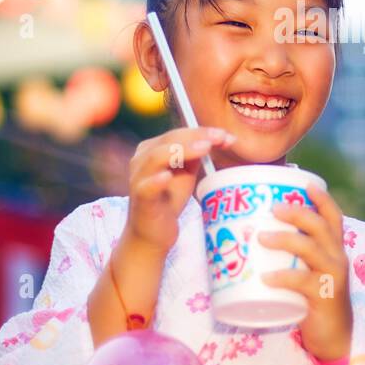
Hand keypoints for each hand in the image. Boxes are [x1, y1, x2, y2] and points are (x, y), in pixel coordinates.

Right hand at [124, 126, 234, 253]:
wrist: (152, 233)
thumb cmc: (168, 199)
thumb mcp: (184, 173)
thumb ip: (195, 155)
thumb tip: (218, 137)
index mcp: (152, 149)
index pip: (178, 133)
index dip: (202, 132)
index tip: (226, 135)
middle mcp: (141, 159)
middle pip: (169, 140)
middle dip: (197, 136)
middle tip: (220, 137)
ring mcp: (139, 179)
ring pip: (156, 157)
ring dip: (182, 150)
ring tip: (204, 148)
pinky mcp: (141, 199)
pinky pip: (146, 187)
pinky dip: (156, 180)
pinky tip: (167, 176)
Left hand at [260, 185, 352, 361]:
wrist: (335, 339)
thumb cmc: (314, 301)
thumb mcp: (308, 273)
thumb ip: (290, 257)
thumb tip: (252, 240)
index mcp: (334, 249)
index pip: (333, 216)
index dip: (321, 197)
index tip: (304, 180)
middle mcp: (337, 258)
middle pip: (321, 226)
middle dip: (298, 212)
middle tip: (273, 207)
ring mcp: (332, 277)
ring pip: (311, 249)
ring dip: (286, 239)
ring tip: (261, 237)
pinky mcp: (323, 297)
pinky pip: (303, 282)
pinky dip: (283, 277)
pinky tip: (266, 277)